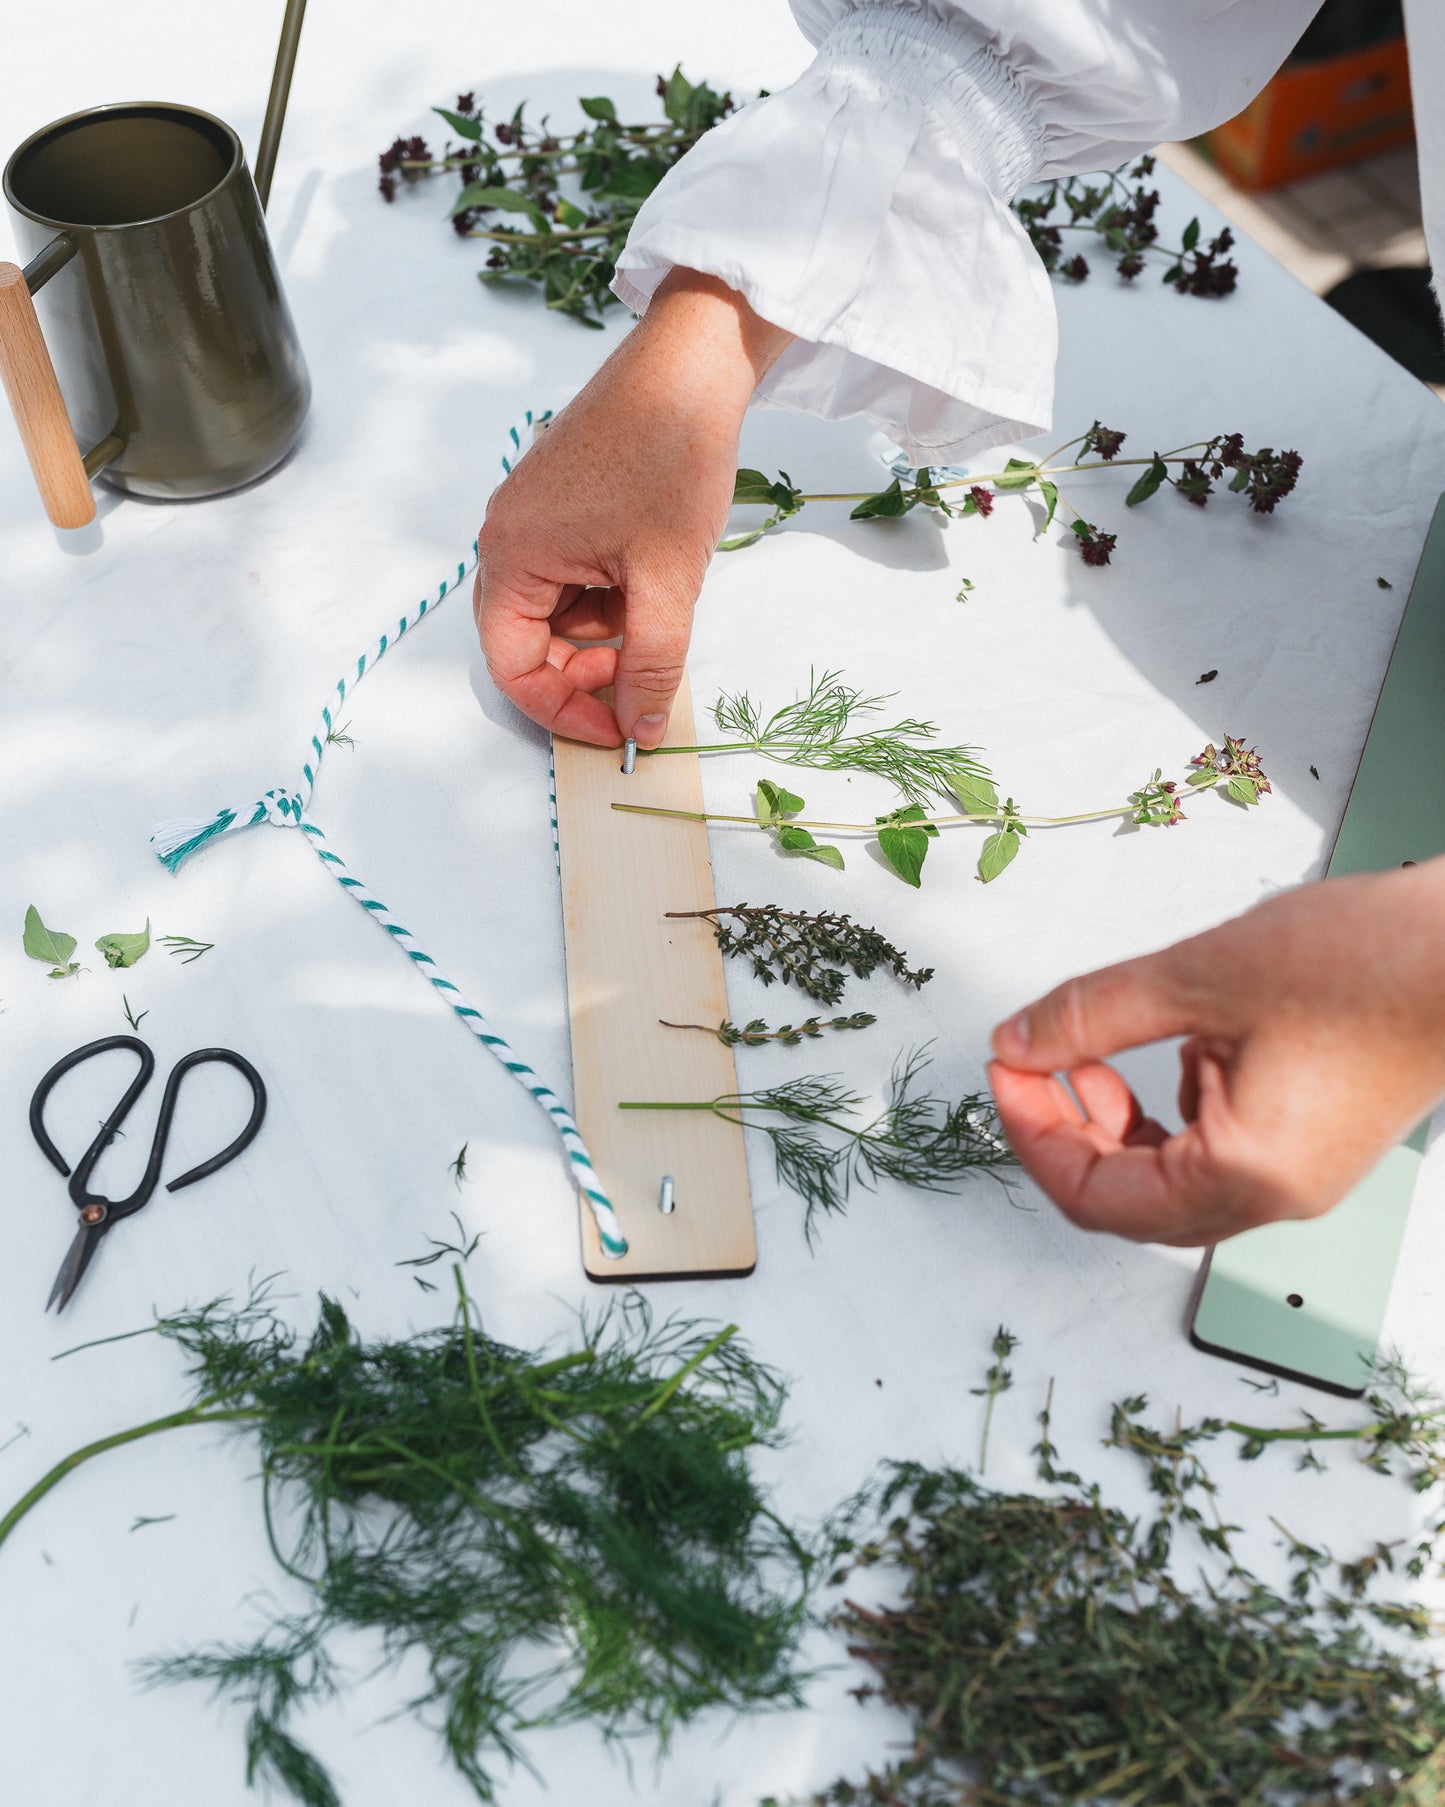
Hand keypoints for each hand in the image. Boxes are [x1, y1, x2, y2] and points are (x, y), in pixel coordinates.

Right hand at [474, 269, 792, 746]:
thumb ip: (652, 664)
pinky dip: (611, 592)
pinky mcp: (562, 501)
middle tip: (644, 678)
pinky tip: (654, 570)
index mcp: (512, 554)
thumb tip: (641, 729)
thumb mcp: (667, 580)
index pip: (511, 666)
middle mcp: (507, 535)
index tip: (617, 731)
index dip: (563, 710)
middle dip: (585, 672)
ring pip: (558, 611)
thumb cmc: (671, 456)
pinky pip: (574, 574)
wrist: (694, 362)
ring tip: (661, 602)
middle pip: (527, 641)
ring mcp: (533, 516)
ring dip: (606, 630)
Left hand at [987, 859, 1444, 1245]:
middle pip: (1127, 1203)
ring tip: (1089, 1055)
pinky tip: (1172, 1049)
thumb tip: (1020, 1042)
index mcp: (1243, 1175)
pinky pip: (1215, 1154)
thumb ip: (1091, 1016)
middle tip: (1030, 1064)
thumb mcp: (1198, 978)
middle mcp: (1274, 1196)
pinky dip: (1171, 1112)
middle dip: (1065, 1133)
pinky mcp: (1312, 1144)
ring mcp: (1298, 1175)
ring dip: (1114, 1127)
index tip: (1006, 1072)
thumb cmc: (1371, 964)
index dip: (1032, 1134)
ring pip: (1169, 1182)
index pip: (1094, 1197)